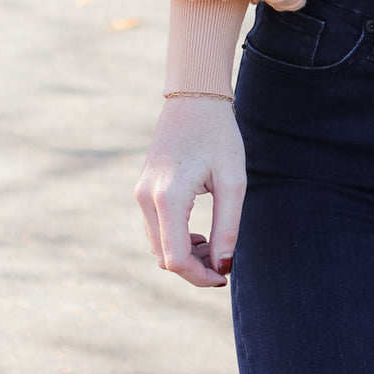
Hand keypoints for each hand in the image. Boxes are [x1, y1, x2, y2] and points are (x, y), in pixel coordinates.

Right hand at [134, 97, 246, 286]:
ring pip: (157, 246)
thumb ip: (227, 227)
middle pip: (164, 257)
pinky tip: (198, 233)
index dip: (200, 276)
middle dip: (193, 268)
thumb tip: (223, 266)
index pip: (176, 259)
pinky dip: (174, 240)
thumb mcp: (233, 181)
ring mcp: (140, 193)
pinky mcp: (142, 189)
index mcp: (168, 198)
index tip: (224, 276)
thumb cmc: (219, 135)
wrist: (195, 96)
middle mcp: (146, 199)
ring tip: (213, 245)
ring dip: (184, 255)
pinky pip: (154, 230)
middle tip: (223, 262)